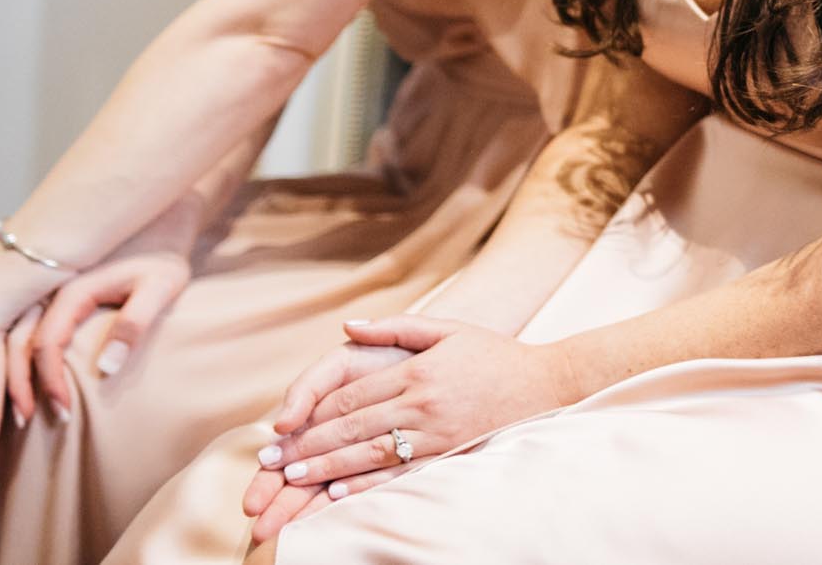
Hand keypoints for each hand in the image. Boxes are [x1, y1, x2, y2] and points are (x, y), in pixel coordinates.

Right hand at [25, 249, 189, 418]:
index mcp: (73, 288)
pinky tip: (25, 384)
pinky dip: (18, 359)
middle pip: (16, 341)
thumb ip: (136, 323)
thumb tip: (108, 366)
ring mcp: (47, 290)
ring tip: (20, 413)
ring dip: (11, 374)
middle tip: (27, 423)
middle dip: (18, 385)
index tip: (63, 411)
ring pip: (11, 336)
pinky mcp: (50, 295)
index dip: (50, 380)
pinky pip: (23, 330)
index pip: (47, 342)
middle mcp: (51, 287)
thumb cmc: (165, 258)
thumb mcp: (162, 286)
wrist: (162, 222)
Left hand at [245, 317, 581, 541]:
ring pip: (371, 453)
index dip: (310, 414)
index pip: (351, 396)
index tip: (282, 429)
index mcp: (417, 371)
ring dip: (328, 468)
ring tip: (295, 479)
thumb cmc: (495, 354)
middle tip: (274, 462)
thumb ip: (397, 328)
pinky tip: (341, 493)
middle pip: (353, 427)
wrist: (548, 383)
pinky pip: (402, 473)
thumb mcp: (448, 328)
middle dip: (309, 446)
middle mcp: (423, 404)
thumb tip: (350, 327)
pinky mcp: (449, 454)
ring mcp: (437, 433)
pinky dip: (369, 484)